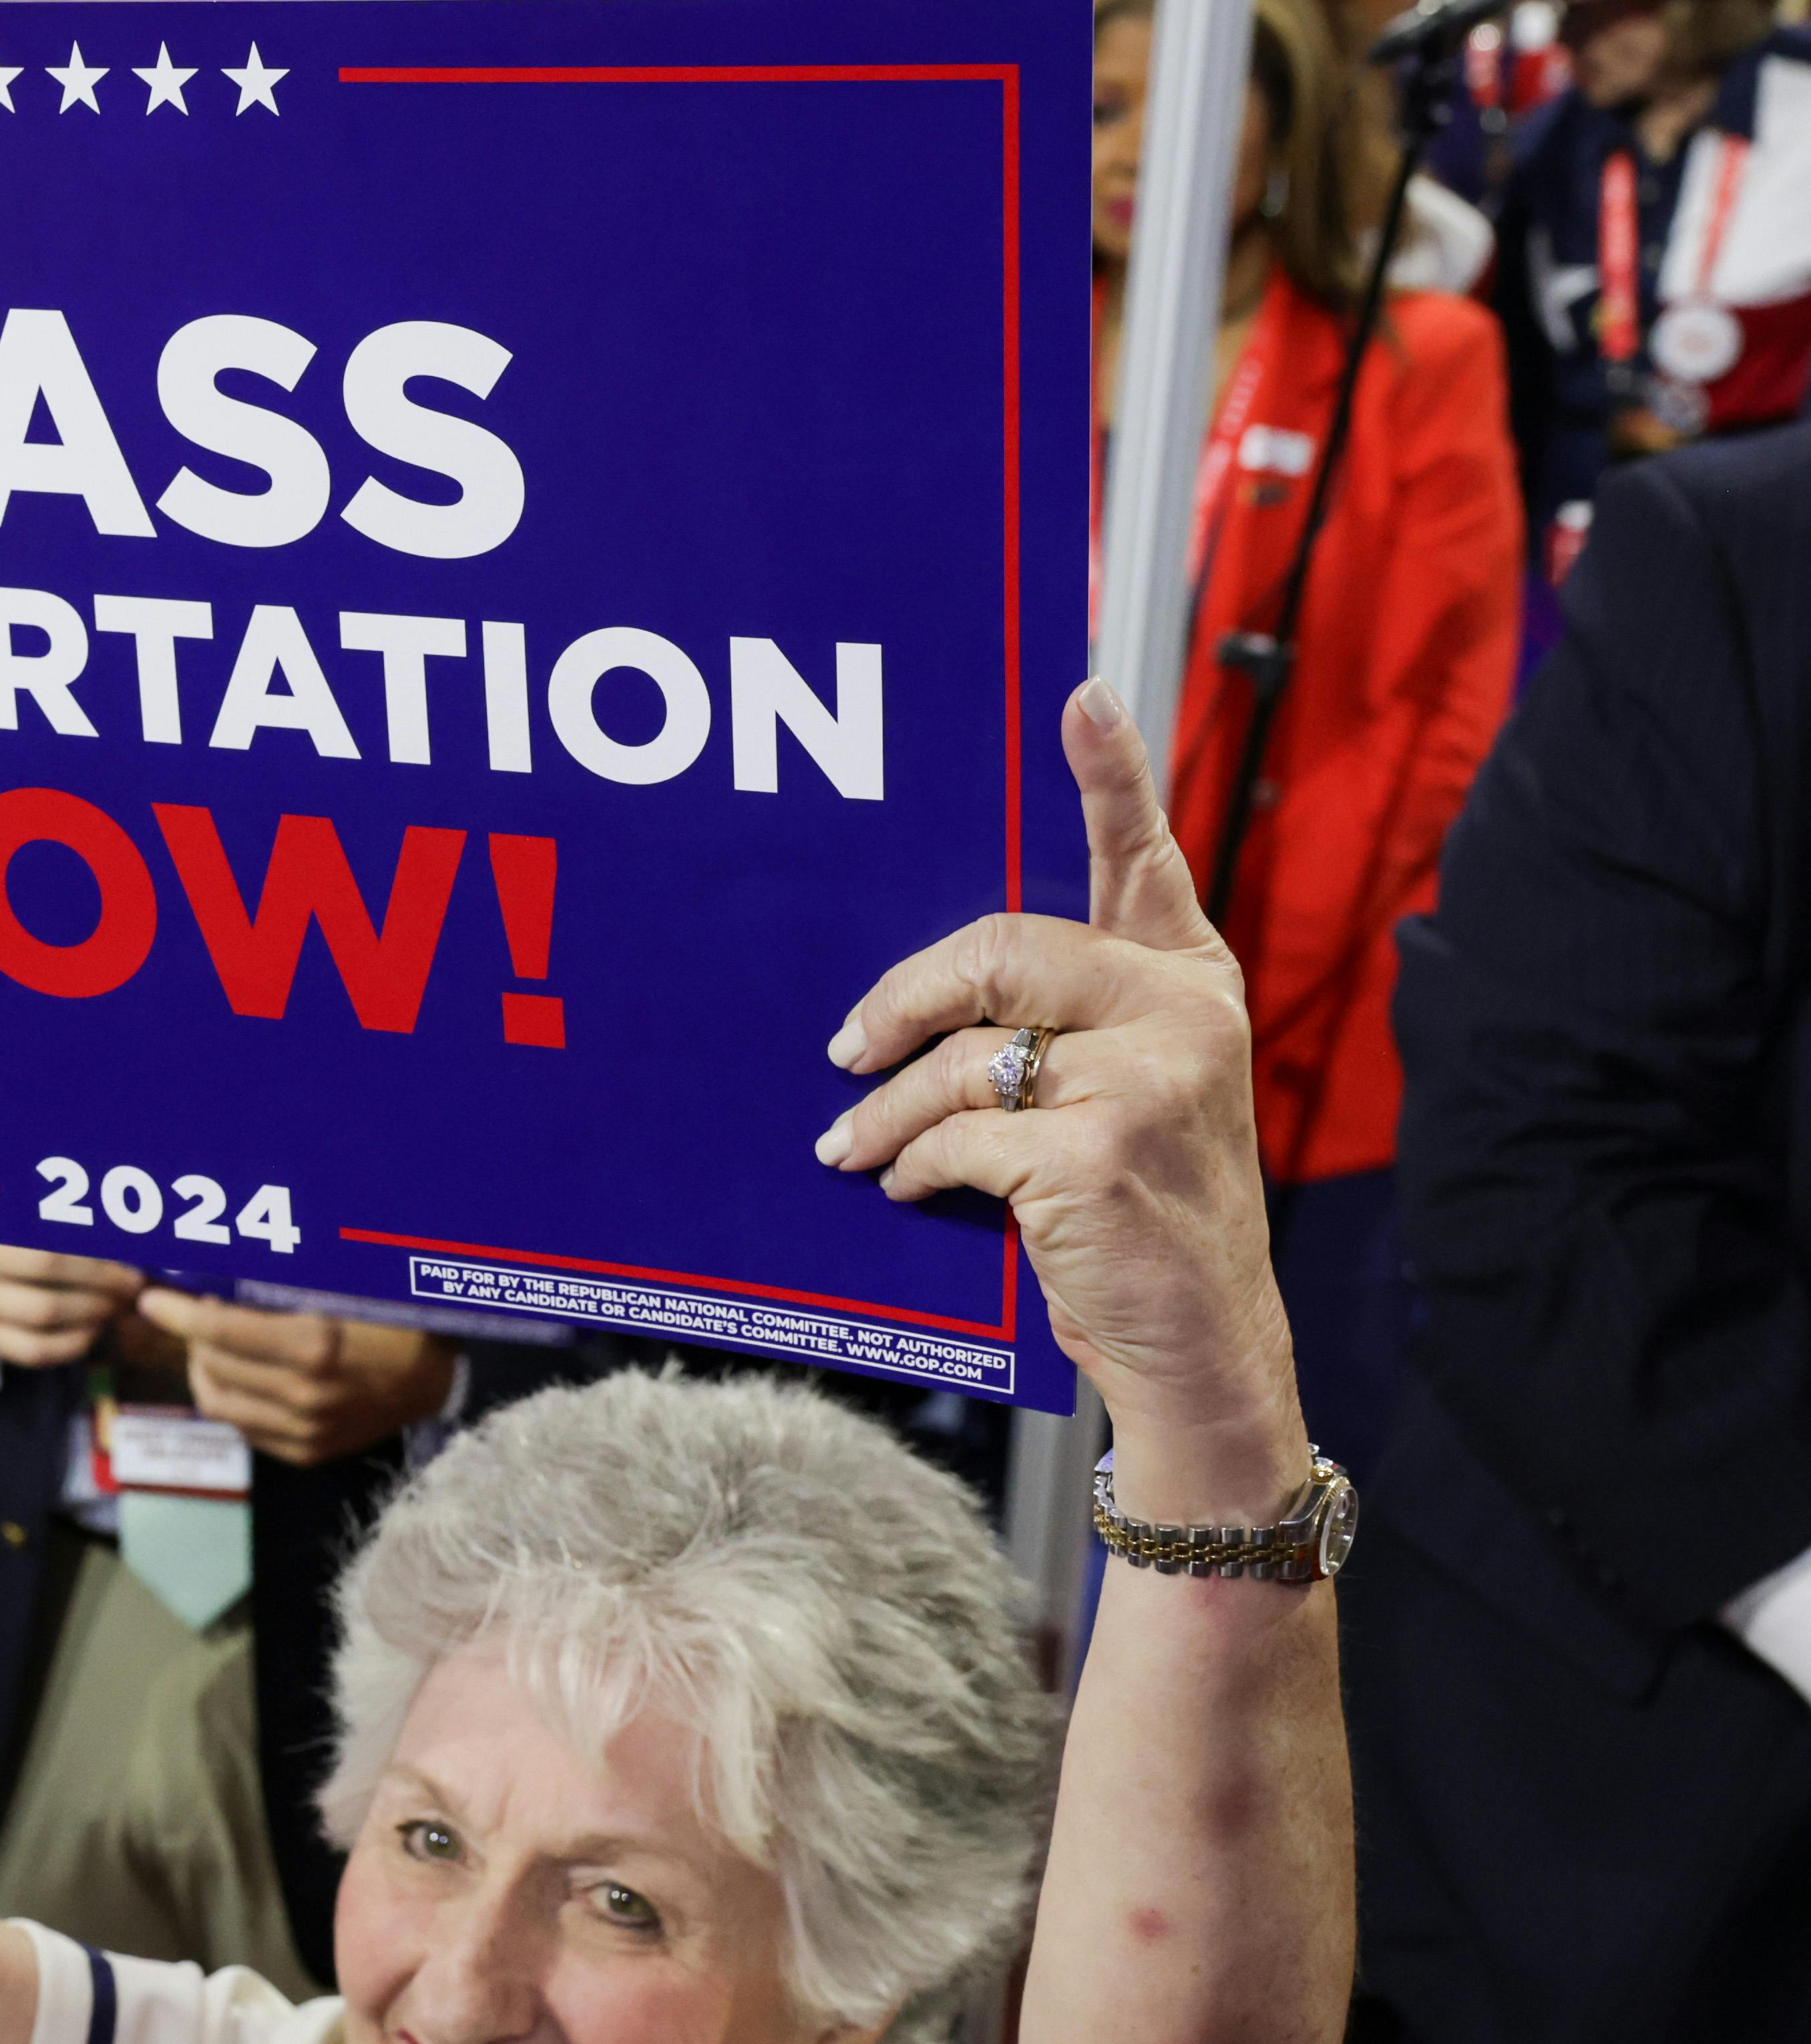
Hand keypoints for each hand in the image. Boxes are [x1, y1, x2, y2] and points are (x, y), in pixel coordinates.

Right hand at [0, 1236, 140, 1370]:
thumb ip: (46, 1209)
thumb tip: (118, 1226)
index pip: (44, 1243)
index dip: (93, 1252)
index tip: (128, 1253)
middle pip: (47, 1278)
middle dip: (100, 1283)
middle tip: (131, 1283)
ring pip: (42, 1321)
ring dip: (93, 1315)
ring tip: (117, 1304)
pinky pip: (32, 1352)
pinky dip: (72, 1345)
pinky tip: (93, 1330)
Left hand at [132, 1288, 457, 1466]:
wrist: (430, 1378)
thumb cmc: (384, 1318)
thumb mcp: (336, 1289)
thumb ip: (275, 1285)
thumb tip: (210, 1277)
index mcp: (314, 1346)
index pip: (219, 1330)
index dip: (178, 1312)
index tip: (152, 1299)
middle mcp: (305, 1395)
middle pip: (211, 1368)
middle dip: (191, 1339)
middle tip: (193, 1316)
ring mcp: (305, 1431)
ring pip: (218, 1404)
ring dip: (203, 1371)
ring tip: (209, 1347)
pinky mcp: (306, 1453)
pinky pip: (243, 1428)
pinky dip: (231, 1399)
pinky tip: (240, 1376)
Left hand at [819, 678, 1304, 1520]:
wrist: (1198, 1347)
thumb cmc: (1138, 1217)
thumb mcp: (1127, 1097)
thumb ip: (1063, 1026)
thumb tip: (920, 1001)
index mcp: (1190, 980)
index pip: (1145, 859)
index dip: (1113, 774)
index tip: (1080, 697)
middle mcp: (1184, 1013)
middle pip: (1001, 948)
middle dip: (900, 999)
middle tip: (844, 1049)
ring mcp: (1151, 1080)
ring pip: (965, 1057)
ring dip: (884, 1111)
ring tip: (850, 1144)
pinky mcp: (1102, 1152)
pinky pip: (960, 1136)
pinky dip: (915, 1167)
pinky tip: (912, 1190)